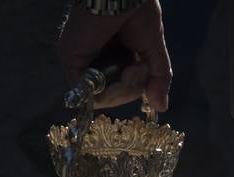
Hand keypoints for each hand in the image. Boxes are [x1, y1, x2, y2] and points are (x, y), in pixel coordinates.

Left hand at [57, 0, 171, 111]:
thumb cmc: (139, 12)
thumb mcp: (153, 49)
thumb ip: (158, 78)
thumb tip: (161, 107)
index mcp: (114, 54)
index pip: (123, 86)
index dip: (135, 87)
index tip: (145, 72)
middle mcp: (96, 60)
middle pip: (113, 95)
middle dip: (132, 88)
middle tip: (139, 67)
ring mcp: (83, 62)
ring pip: (102, 98)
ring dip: (124, 90)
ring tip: (132, 69)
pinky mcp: (72, 62)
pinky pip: (90, 95)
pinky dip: (110, 92)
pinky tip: (122, 75)